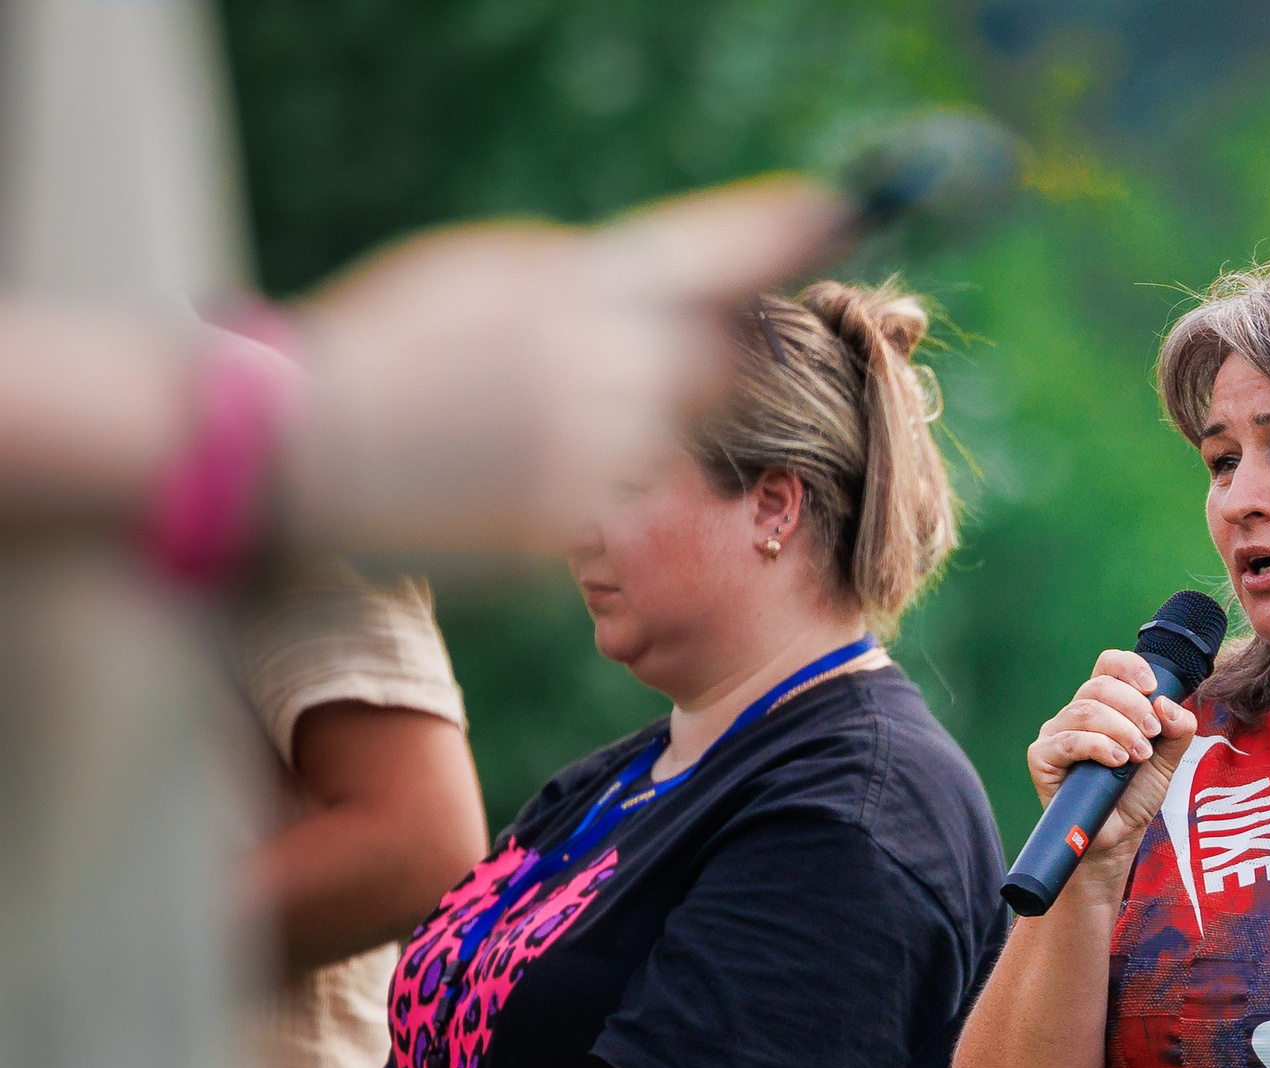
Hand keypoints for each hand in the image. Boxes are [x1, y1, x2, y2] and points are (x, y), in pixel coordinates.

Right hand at [280, 177, 840, 559]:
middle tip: (624, 367)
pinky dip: (573, 480)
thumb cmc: (391, 352)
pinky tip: (496, 472)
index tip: (830, 212)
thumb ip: (581, 281)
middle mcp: (601, 364)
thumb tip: (670, 291)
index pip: (705, 255)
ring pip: (659, 438)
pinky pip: (613, 493)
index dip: (774, 235)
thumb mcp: (481, 278)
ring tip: (513, 424)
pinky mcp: (576, 518)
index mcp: (574, 287)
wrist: (304, 452)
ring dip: (617, 430)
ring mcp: (594, 448)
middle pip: (711, 364)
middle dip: (689, 364)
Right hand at [1026, 649, 1199, 865]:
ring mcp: (1056, 734)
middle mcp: (1076, 713)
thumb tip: (1166, 703)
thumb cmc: (1135, 795)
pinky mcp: (1042, 758)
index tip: (1153, 688)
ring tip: (1139, 756)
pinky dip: (1098, 746)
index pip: (1108, 665)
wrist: (1117, 838)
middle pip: (1100, 686)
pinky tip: (1117, 762)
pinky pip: (1067, 740)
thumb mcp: (1168, 759)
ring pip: (1086, 711)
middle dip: (1134, 707)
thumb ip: (1177, 729)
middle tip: (1152, 736)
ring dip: (1120, 729)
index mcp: (1104, 705)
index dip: (1130, 667)